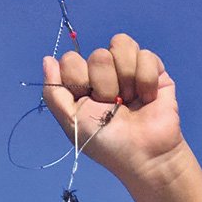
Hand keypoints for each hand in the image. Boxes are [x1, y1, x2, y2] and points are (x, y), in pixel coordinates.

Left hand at [42, 34, 182, 183]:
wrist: (144, 155)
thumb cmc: (107, 143)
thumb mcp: (71, 122)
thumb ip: (53, 92)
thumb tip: (48, 59)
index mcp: (82, 84)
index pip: (71, 60)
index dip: (79, 81)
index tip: (89, 103)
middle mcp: (104, 74)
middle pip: (98, 54)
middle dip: (106, 85)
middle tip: (114, 107)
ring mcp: (128, 70)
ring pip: (121, 45)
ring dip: (126, 79)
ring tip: (131, 102)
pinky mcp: (154, 70)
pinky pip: (145, 55)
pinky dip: (146, 80)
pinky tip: (147, 98)